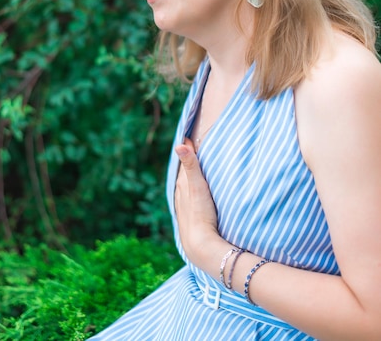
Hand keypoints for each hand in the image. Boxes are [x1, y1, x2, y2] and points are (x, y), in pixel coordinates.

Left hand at [174, 138, 219, 266]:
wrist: (199, 244)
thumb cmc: (200, 213)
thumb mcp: (197, 186)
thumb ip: (191, 165)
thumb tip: (179, 144)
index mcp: (183, 184)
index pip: (185, 161)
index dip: (187, 149)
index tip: (188, 136)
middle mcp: (181, 194)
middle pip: (183, 173)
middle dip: (188, 161)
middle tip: (191, 148)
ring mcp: (184, 206)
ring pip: (185, 186)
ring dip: (189, 176)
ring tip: (193, 168)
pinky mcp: (190, 217)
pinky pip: (189, 198)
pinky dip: (191, 190)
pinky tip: (194, 194)